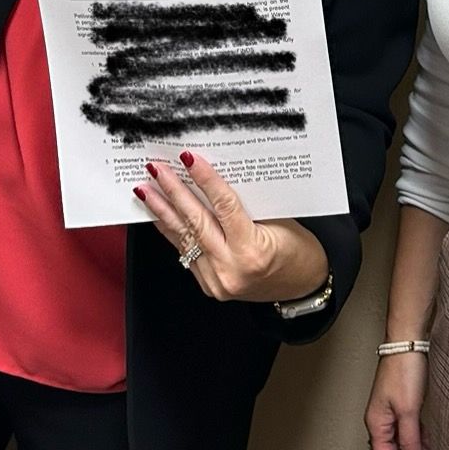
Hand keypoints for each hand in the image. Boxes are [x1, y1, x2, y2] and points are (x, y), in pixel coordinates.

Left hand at [134, 151, 329, 304]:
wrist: (302, 290)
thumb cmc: (298, 253)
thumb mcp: (280, 222)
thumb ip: (246, 206)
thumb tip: (212, 181)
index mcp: (252, 251)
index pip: (223, 207)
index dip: (205, 180)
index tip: (189, 159)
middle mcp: (230, 269)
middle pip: (196, 222)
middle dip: (173, 192)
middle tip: (157, 170)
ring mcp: (216, 281)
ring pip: (184, 239)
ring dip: (163, 212)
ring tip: (146, 190)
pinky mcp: (209, 285)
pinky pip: (186, 253)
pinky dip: (173, 232)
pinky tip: (160, 215)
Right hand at [365, 356, 434, 449]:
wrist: (408, 343)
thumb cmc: (403, 371)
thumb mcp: (408, 410)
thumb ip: (410, 440)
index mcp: (377, 423)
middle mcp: (381, 420)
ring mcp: (392, 413)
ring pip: (403, 445)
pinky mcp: (403, 405)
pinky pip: (410, 433)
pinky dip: (419, 444)